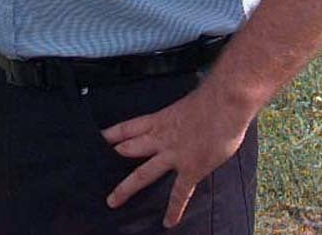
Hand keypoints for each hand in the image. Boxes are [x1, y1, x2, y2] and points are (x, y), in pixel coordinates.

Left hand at [100, 84, 253, 227]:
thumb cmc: (212, 100)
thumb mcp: (187, 105)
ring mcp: (174, 155)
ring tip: (112, 201)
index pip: (127, 127)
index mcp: (159, 119)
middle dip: (113, 158)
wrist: (226, 103)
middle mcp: (161, 138)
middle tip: (95, 168)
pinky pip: (179, 193)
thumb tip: (185, 125)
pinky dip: (174, 209)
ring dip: (126, 188)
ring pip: (143, 174)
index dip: (111, 134)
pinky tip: (168, 222)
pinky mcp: (191, 169)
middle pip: (128, 149)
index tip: (97, 139)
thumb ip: (180, 119)